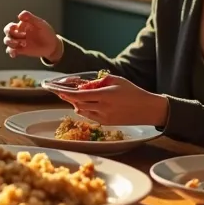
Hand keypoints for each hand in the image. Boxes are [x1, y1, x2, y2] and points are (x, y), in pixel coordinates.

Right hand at [3, 11, 63, 61]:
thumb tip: (19, 15)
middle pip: (7, 34)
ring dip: (11, 43)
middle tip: (23, 39)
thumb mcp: (40, 23)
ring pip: (7, 42)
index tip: (18, 30)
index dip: (10, 28)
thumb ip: (31, 18)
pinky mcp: (20, 50)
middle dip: (10, 36)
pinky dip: (11, 52)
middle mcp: (19, 33)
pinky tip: (14, 54)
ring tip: (23, 44)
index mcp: (22, 26)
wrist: (52, 46)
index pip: (10, 26)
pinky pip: (11, 51)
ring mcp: (19, 42)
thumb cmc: (46, 32)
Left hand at [52, 74, 168, 126]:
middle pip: (78, 104)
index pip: (79, 95)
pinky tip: (85, 103)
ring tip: (74, 96)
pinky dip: (85, 109)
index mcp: (105, 96)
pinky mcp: (106, 124)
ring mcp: (104, 118)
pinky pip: (89, 116)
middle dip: (68, 98)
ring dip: (76, 104)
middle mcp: (103, 108)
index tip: (57, 89)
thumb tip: (83, 86)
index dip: (66, 93)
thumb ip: (98, 82)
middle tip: (61, 91)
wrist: (147, 109)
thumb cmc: (132, 91)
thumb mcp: (116, 80)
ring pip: (82, 111)